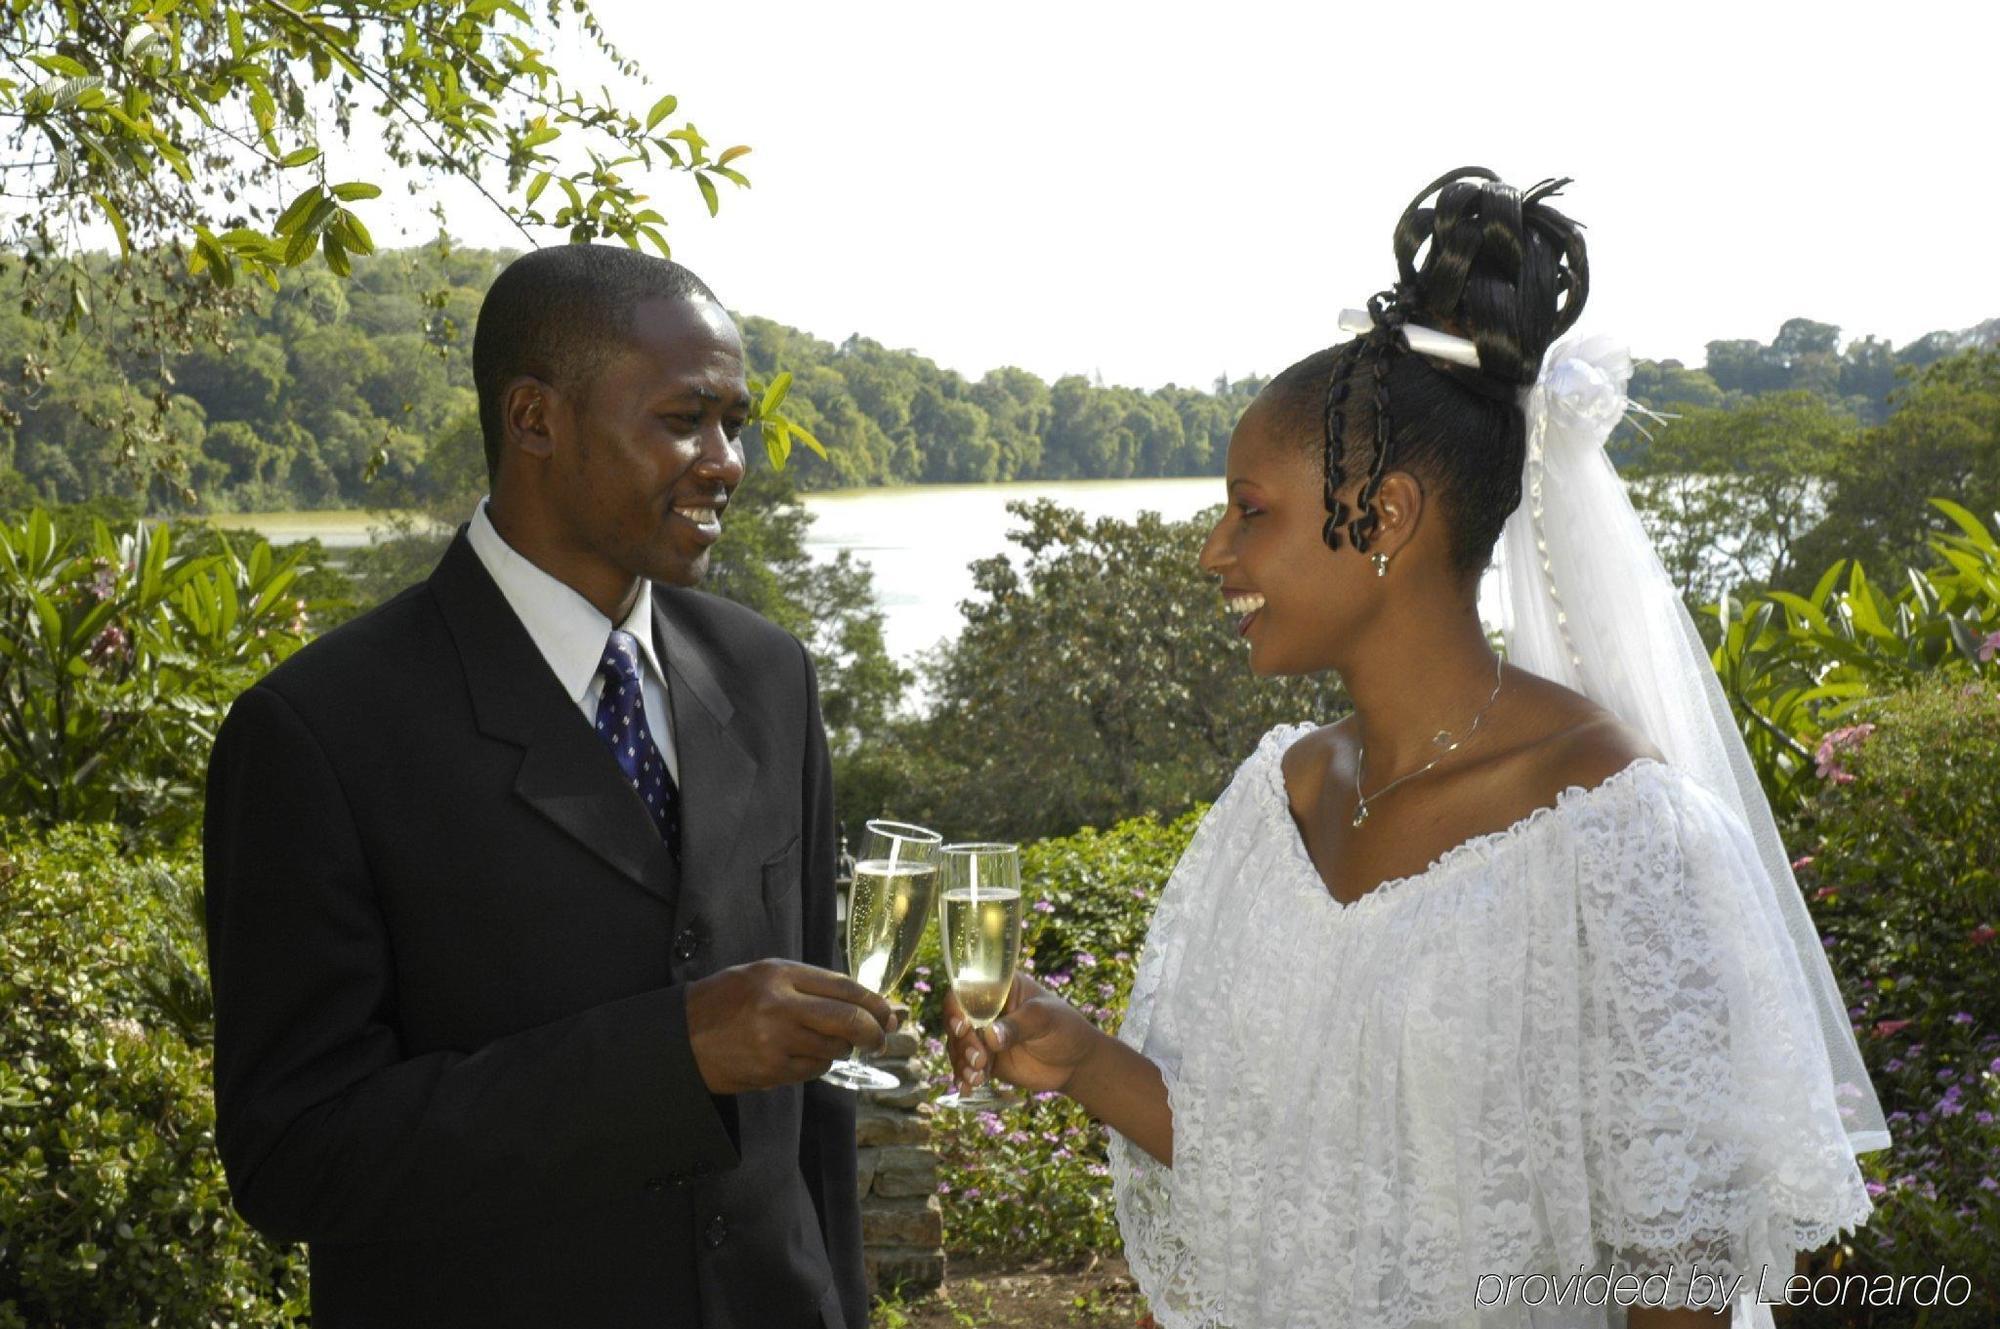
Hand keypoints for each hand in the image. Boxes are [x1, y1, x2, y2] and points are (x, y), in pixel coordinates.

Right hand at [686, 960, 896, 1093]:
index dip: (874, 1003)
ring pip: (833, 1050)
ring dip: (837, 1050)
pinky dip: (815, 1065)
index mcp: (780, 973)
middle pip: (848, 1020)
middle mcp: (780, 1005)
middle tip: (880, 1039)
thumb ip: (808, 983)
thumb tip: (860, 1002)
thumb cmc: (725, 1001)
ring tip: (817, 1042)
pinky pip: (813, 1070)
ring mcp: (775, 1041)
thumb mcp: (763, 974)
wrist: (681, 1037)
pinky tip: (797, 1056)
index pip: (845, 987)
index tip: (889, 1014)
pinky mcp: (771, 1070)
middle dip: (873, 1033)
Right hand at [943, 973, 1099, 1096]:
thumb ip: (1019, 1025)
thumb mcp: (1045, 1019)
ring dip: (962, 1062)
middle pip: (956, 1019)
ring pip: (958, 1045)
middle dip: (962, 1042)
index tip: (962, 1026)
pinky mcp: (985, 1058)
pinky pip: (965, 1065)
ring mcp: (983, 1034)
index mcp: (999, 988)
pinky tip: (968, 1087)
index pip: (967, 990)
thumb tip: (990, 1036)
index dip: (957, 1006)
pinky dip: (964, 1076)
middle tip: (980, 1059)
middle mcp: (986, 1009)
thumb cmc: (1065, 1028)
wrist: (1075, 1063)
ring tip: (978, 1077)